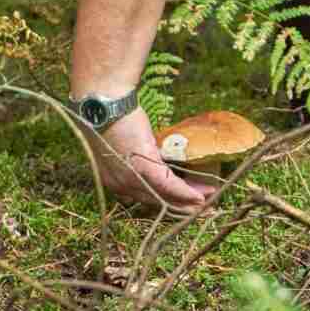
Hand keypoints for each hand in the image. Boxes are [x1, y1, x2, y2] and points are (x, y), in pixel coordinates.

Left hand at [80, 107, 216, 213]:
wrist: (103, 103)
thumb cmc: (110, 116)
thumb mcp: (122, 142)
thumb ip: (137, 156)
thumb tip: (157, 155)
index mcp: (114, 179)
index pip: (143, 196)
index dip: (165, 200)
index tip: (182, 202)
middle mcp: (120, 185)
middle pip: (155, 201)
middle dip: (180, 206)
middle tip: (200, 207)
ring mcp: (131, 178)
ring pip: (164, 196)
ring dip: (187, 200)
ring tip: (206, 199)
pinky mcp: (143, 167)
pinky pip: (168, 184)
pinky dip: (185, 191)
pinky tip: (199, 195)